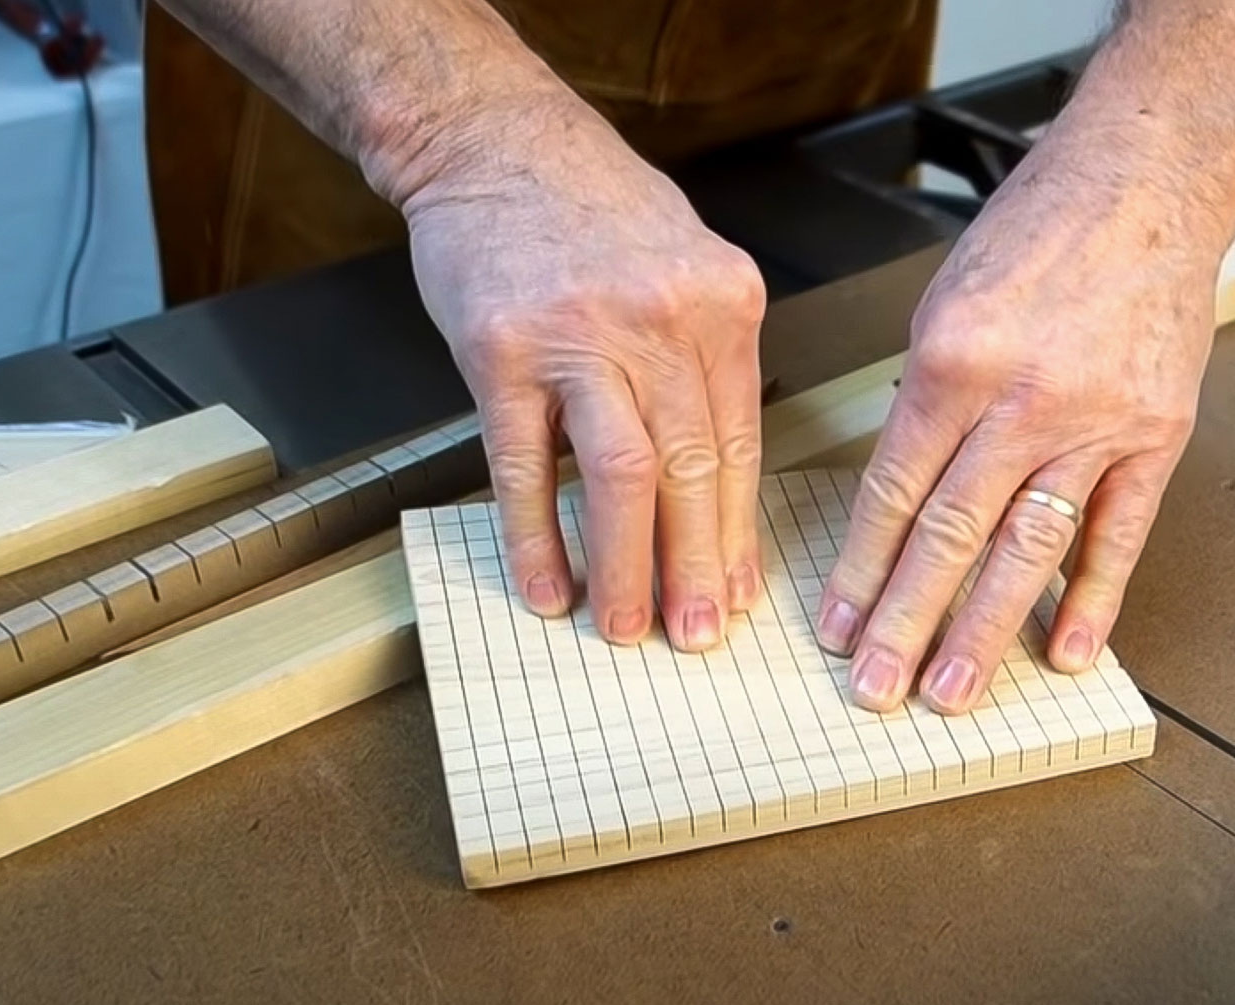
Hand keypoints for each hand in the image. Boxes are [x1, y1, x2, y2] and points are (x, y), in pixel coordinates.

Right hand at [399, 96, 766, 648]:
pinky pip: (523, 463)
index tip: (740, 593)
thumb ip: (706, 365)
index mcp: (723, 305)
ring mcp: (579, 334)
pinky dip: (537, 533)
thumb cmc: (593, 208)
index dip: (739, 531)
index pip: (741, 443)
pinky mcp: (500, 349)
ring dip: (629, 564)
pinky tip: (550, 584)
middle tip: (700, 635)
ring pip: (622, 474)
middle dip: (700, 566)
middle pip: (693, 468)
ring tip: (630, 627)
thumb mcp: (687, 267)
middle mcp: (661, 319)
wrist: (494, 139)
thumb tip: (717, 489)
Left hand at [815, 167, 1222, 713]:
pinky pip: (1119, 533)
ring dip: (985, 629)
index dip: (861, 570)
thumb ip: (927, 401)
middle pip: (951, 535)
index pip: (893, 492)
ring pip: (1029, 548)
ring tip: (953, 691)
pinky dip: (1093, 598)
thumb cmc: (1044, 228)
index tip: (839, 624)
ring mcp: (1096, 422)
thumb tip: (906, 491)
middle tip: (878, 689)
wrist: (1147, 181)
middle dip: (906, 622)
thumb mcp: (947, 303)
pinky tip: (1065, 650)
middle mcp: (1023, 398)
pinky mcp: (1156, 434)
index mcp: (954, 361)